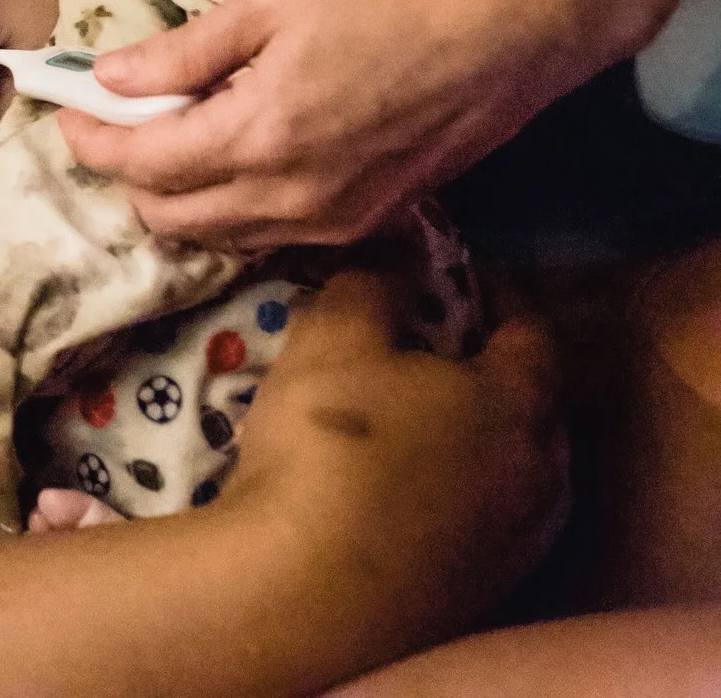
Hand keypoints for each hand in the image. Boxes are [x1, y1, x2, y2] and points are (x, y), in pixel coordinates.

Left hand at [54, 0, 606, 248]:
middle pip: (170, 219)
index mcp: (256, 139)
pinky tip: (241, 155)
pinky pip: (275, 234)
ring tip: (173, 136)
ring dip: (181, 197)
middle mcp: (289, 200)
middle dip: (129, 177)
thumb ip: (183, 50)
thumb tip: (108, 79)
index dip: (90, 142)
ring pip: (222, 236)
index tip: (63, 112)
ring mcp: (334, 220)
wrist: (511, 22)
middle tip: (116, 125)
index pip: (142, 166)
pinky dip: (238, 206)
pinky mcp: (372, 220)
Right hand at [216, 271, 564, 652]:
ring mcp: (519, 545)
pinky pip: (485, 525)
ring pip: (515, 473)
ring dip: (478, 442)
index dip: (497, 294)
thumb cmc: (328, 444)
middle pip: (534, 406)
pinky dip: (457, 497)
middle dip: (493, 372)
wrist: (303, 591)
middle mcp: (543, 475)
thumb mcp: (332, 337)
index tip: (457, 276)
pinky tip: (404, 495)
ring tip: (418, 427)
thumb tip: (396, 253)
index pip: (533, 330)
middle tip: (435, 351)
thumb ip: (372, 282)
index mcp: (520, 402)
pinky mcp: (482, 593)